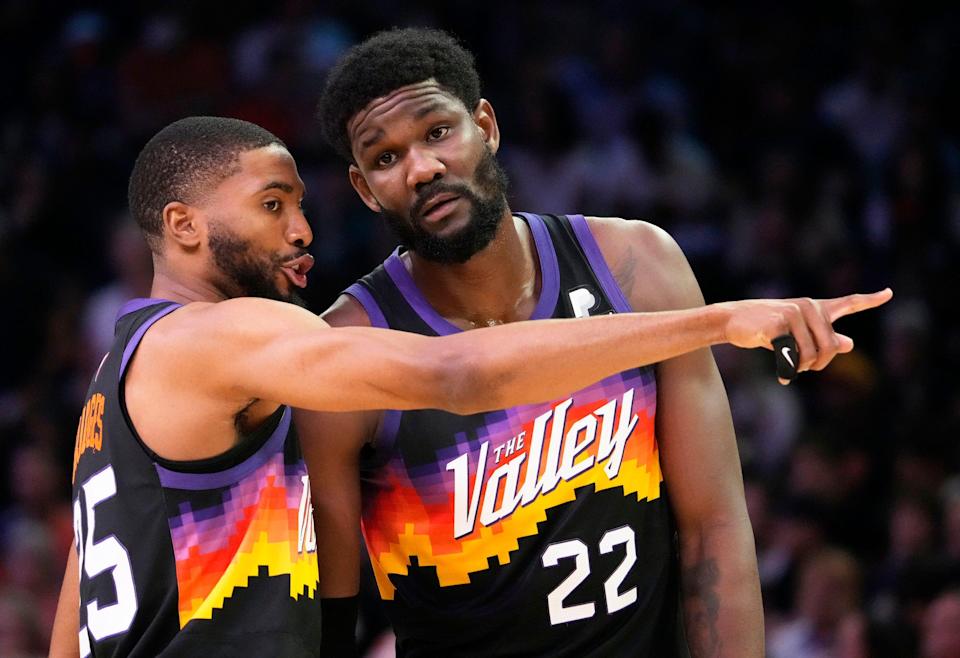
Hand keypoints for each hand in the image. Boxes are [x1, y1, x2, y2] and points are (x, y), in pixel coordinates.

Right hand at [720, 288, 892, 374]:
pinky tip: (783, 378)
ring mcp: (792, 315)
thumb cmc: (766, 327)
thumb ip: (824, 337)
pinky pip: (790, 358)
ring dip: (801, 369)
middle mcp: (807, 308)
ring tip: (790, 368)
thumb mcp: (797, 332)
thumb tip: (850, 344)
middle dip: (819, 363)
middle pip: (829, 347)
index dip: (870, 299)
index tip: (889, 293)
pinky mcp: (776, 327)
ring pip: (810, 355)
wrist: (733, 320)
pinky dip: (787, 372)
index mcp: (815, 308)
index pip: (848, 303)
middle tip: (804, 368)